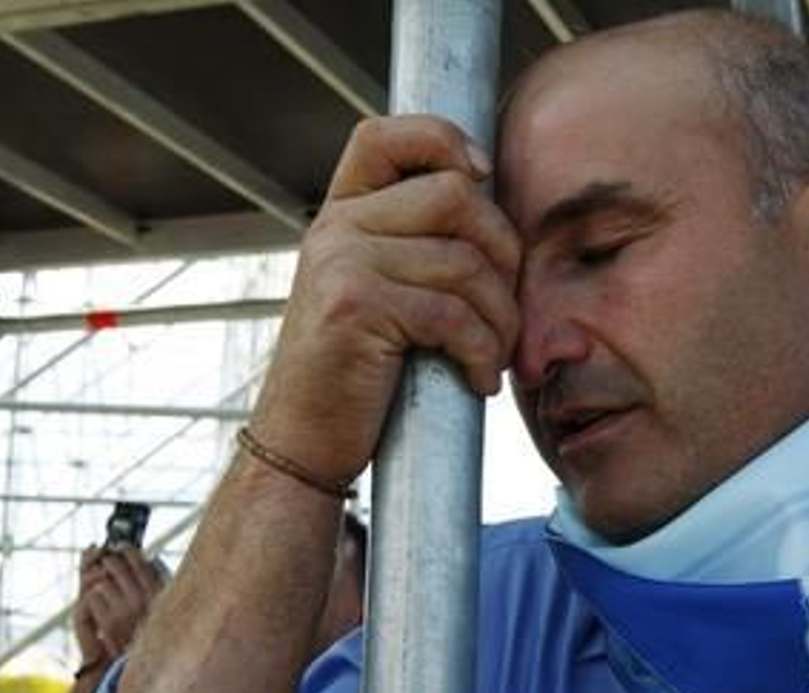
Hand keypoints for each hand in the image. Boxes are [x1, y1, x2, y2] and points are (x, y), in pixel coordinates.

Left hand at [73, 546, 167, 662]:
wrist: (149, 669)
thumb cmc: (158, 633)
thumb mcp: (168, 604)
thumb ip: (160, 580)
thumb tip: (149, 558)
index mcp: (159, 592)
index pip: (136, 558)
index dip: (124, 549)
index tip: (119, 548)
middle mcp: (142, 599)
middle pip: (113, 564)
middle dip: (106, 563)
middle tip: (105, 566)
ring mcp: (123, 611)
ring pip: (100, 581)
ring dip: (99, 584)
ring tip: (105, 593)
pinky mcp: (107, 624)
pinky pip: (92, 599)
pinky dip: (93, 601)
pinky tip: (101, 608)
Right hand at [250, 115, 522, 484]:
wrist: (303, 441)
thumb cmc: (357, 375)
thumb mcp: (377, 293)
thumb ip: (414, 246)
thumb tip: (495, 212)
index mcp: (343, 215)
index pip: (387, 135)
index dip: (444, 141)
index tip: (483, 177)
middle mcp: (336, 228)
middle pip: (457, 197)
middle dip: (504, 255)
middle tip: (505, 311)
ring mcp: (342, 264)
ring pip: (466, 263)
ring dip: (501, 320)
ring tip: (492, 356)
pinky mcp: (355, 308)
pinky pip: (454, 314)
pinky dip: (481, 353)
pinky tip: (476, 380)